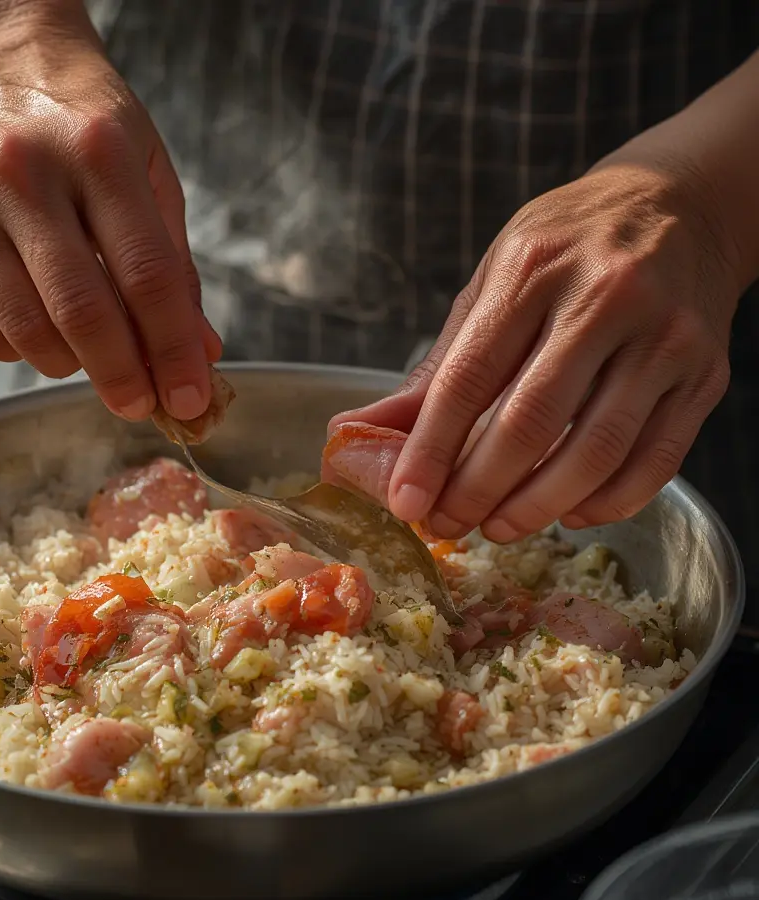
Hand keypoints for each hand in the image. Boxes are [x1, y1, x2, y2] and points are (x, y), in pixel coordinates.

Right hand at [0, 14, 219, 421]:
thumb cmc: (83, 131)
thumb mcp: (148, 175)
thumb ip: (175, 266)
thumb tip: (200, 354)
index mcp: (97, 150)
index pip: (148, 276)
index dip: (173, 350)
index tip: (190, 398)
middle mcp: (18, 170)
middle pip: (81, 312)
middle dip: (120, 376)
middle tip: (138, 404)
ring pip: (25, 332)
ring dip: (68, 364)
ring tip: (85, 351)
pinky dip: (15, 346)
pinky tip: (32, 317)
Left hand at [330, 157, 740, 540]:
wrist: (682, 204)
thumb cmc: (569, 248)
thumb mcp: (493, 282)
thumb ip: (438, 364)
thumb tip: (361, 429)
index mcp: (533, 270)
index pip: (469, 379)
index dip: (431, 451)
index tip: (407, 502)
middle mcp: (604, 299)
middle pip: (530, 423)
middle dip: (479, 490)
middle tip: (449, 524)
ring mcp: (664, 338)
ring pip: (596, 450)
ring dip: (538, 507)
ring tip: (499, 527)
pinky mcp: (705, 374)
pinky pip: (657, 460)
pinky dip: (608, 502)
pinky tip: (569, 513)